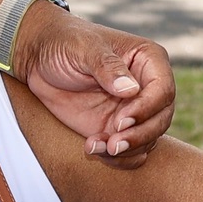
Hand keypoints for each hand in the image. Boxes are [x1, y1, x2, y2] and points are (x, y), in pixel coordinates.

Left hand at [12, 2, 174, 164]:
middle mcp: (147, 88)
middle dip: (139, 136)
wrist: (39, 58)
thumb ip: (106, 66)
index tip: (121, 121)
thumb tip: (131, 90)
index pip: (163, 90)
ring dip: (126, 151)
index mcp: (149, 60)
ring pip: (148, 139)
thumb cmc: (64, 43)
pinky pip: (130, 152)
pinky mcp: (116, 128)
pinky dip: (116, 159)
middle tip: (113, 144)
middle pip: (161, 119)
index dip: (147, 109)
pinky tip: (91, 150)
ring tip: (95, 148)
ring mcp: (133, 110)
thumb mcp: (83, 48)